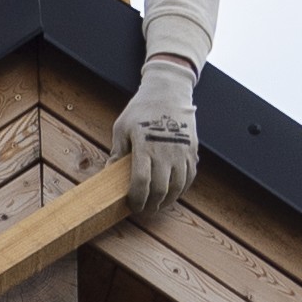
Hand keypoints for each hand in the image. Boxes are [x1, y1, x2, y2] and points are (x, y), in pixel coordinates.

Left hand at [112, 56, 200, 213]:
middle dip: (151, 204)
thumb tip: (109, 172)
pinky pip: (190, 176)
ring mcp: (181, 150)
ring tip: (159, 204)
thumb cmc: (141, 109)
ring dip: (167, 200)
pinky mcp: (192, 149)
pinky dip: (182, 189)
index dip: (137, 199)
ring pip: (178, 186)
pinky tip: (173, 192)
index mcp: (144, 146)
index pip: (141, 182)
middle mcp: (165, 151)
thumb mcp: (122, 127)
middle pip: (160, 188)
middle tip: (144, 210)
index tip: (133, 206)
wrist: (169, 91)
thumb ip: (117, 151)